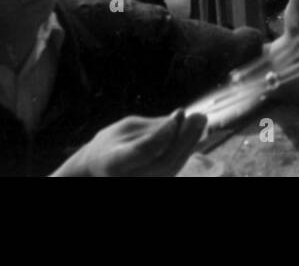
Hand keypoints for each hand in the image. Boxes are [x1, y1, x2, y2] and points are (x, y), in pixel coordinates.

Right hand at [54, 110, 206, 176]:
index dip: (163, 133)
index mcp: (114, 162)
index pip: (143, 151)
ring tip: (200, 120)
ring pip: (173, 167)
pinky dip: (186, 150)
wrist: (98, 169)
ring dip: (190, 143)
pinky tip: (195, 133)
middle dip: (185, 138)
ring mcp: (142, 183)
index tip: (177, 113)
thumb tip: (181, 116)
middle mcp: (129, 178)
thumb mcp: (125, 128)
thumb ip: (153, 125)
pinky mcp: (154, 183)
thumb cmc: (111, 144)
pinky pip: (174, 169)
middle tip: (199, 116)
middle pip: (164, 161)